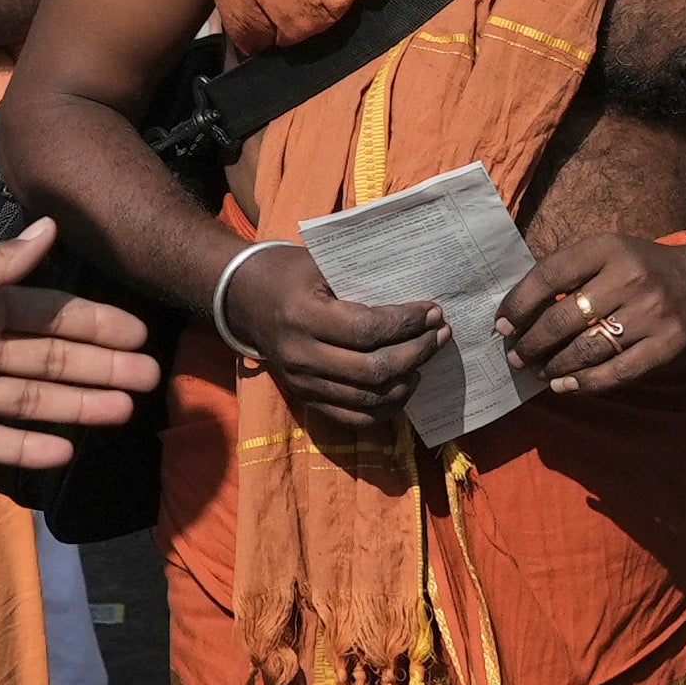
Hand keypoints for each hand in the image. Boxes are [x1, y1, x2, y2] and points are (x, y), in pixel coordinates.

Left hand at [0, 231, 162, 468]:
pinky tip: (65, 453)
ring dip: (76, 405)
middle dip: (98, 368)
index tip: (137, 336)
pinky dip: (26, 446)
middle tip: (148, 381)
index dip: (92, 325)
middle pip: (49, 359)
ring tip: (122, 414)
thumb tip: (50, 227)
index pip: (48, 314)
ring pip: (30, 398)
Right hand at [215, 240, 448, 449]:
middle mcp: (301, 356)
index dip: (407, 324)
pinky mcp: (307, 400)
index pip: (367, 330)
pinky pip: (355, 419)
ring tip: (428, 357)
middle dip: (417, 353)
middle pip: (374, 370)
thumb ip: (363, 283)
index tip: (434, 312)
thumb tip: (418, 303)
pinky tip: (407, 384)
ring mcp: (303, 384)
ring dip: (409, 381)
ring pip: (370, 399)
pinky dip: (388, 408)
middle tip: (441, 334)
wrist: (245, 299)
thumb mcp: (321, 265)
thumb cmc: (290, 274)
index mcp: (303, 317)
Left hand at [504, 229, 685, 396]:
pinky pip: (615, 373)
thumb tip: (517, 312)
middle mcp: (630, 278)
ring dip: (554, 366)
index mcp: (609, 248)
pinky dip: (583, 383)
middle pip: (562, 318)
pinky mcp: (666, 347)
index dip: (518, 304)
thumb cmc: (644, 270)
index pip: (548, 276)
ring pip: (585, 349)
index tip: (502, 325)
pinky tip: (564, 385)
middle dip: (531, 343)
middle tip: (516, 357)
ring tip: (539, 371)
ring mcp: (651, 314)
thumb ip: (570, 272)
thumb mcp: (610, 253)